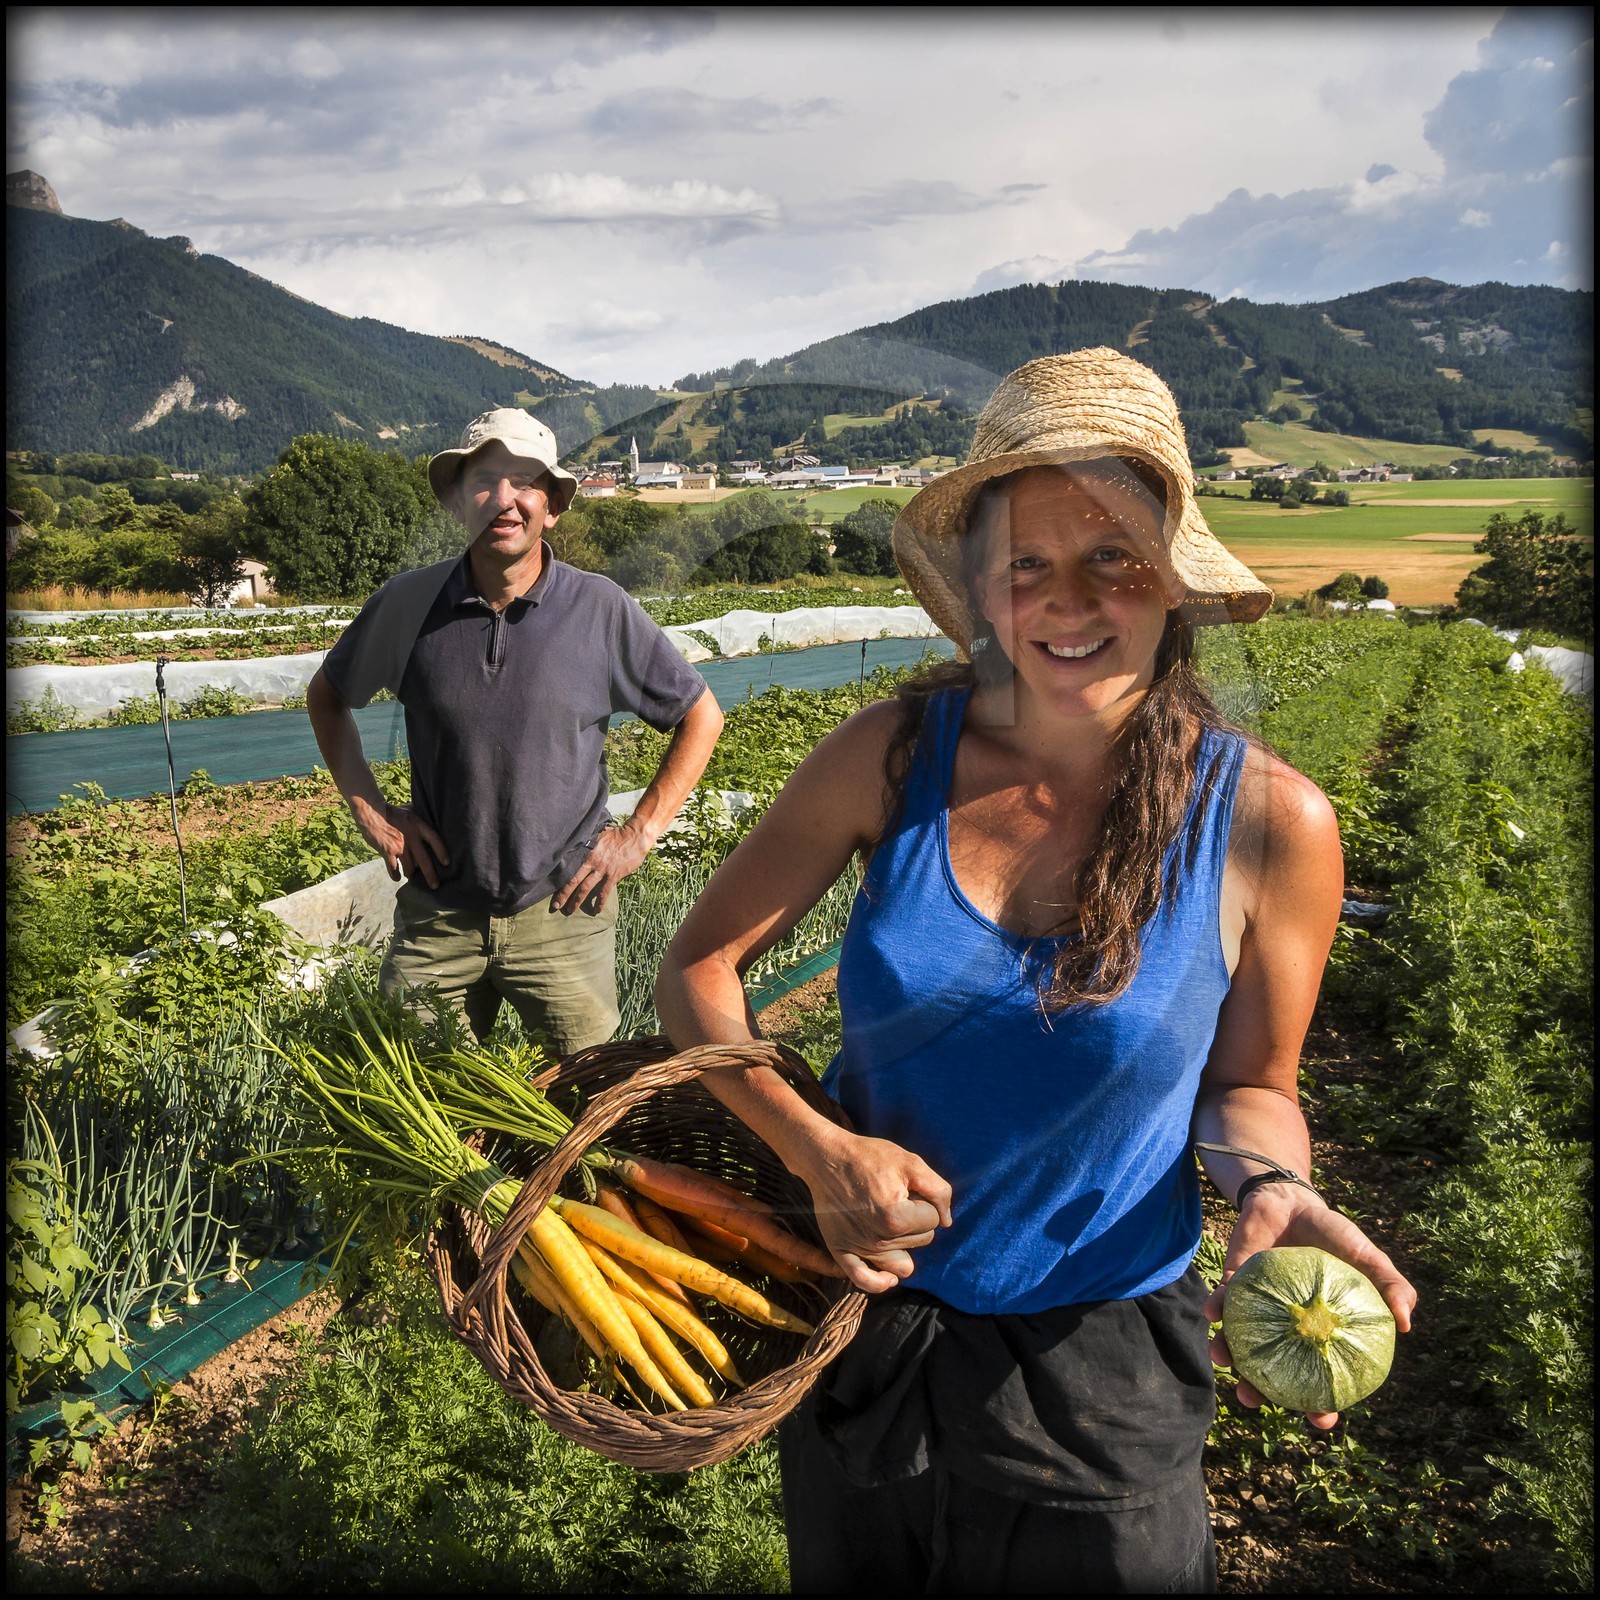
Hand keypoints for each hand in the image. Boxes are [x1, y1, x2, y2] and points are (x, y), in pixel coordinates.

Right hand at [352, 798, 448, 888]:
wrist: (372, 812)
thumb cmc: (393, 811)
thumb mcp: (411, 809)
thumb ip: (422, 815)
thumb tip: (434, 814)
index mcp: (418, 825)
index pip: (434, 839)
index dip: (442, 851)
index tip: (447, 863)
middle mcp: (411, 836)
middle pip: (424, 860)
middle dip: (430, 875)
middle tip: (435, 886)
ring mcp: (399, 845)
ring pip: (409, 867)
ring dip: (410, 873)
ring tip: (411, 876)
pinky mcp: (387, 851)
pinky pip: (393, 868)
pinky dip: (395, 875)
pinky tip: (396, 878)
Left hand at [551, 819, 651, 914]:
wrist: (634, 837)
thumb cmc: (616, 834)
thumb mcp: (597, 836)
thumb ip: (587, 844)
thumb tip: (577, 846)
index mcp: (586, 852)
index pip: (569, 867)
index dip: (559, 878)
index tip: (551, 887)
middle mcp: (591, 862)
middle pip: (573, 880)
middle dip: (563, 894)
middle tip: (556, 906)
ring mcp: (602, 870)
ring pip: (585, 888)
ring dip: (577, 901)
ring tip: (570, 910)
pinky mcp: (613, 875)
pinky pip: (604, 892)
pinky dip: (599, 902)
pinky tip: (596, 911)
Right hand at [792, 1129, 953, 1293]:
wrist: (827, 1157)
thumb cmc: (870, 1157)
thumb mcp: (910, 1162)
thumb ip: (938, 1190)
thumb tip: (947, 1221)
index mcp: (895, 1217)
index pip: (933, 1220)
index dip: (925, 1201)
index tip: (906, 1187)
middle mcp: (877, 1239)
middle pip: (922, 1241)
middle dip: (916, 1220)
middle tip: (894, 1198)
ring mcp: (859, 1248)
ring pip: (904, 1263)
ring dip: (904, 1245)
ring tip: (889, 1222)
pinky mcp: (841, 1252)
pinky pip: (865, 1281)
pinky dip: (879, 1282)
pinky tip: (888, 1276)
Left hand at [1203, 1184, 1417, 1429]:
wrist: (1294, 1201)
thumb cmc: (1334, 1235)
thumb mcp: (1367, 1257)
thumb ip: (1390, 1285)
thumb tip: (1407, 1323)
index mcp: (1316, 1334)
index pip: (1319, 1382)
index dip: (1321, 1406)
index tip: (1322, 1420)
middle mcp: (1283, 1330)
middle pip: (1270, 1374)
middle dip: (1258, 1393)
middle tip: (1253, 1399)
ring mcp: (1255, 1310)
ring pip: (1236, 1344)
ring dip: (1225, 1354)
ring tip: (1223, 1359)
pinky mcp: (1232, 1285)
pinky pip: (1220, 1302)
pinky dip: (1215, 1307)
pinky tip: (1213, 1312)